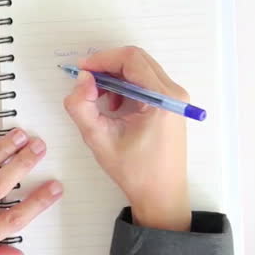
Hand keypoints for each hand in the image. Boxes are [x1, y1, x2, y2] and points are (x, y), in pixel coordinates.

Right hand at [63, 46, 190, 231]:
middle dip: (107, 67)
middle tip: (86, 83)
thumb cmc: (134, 171)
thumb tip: (82, 79)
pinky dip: (124, 86)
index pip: (130, 59)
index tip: (81, 71)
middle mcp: (173, 92)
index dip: (101, 59)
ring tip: (100, 101)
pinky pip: (144, 81)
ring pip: (139, 69)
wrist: (161, 196)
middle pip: (136, 60)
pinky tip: (114, 108)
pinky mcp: (170, 104)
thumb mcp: (98, 139)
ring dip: (115, 77)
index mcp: (162, 98)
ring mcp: (174, 98)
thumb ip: (81, 106)